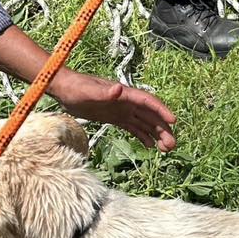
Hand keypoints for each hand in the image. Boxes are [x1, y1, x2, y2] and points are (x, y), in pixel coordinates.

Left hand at [50, 69, 176, 149]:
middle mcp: (127, 101)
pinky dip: (143, 135)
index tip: (173, 121)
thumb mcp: (89, 91)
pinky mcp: (115, 117)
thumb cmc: (76, 88)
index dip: (161, 111)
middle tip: (172, 145)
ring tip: (166, 149)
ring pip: (144, 123)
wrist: (64, 90)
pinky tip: (150, 146)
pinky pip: (133, 127)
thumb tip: (118, 89)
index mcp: (124, 94)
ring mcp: (122, 110)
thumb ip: (104, 92)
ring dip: (156, 134)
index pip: (148, 102)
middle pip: (150, 115)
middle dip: (163, 129)